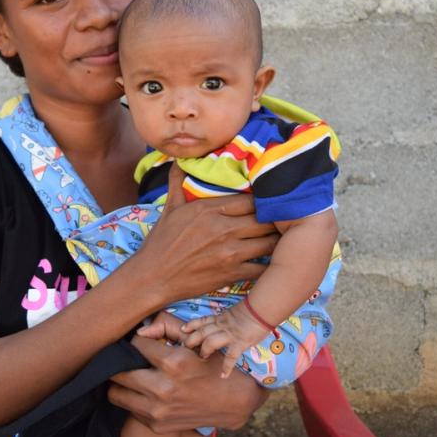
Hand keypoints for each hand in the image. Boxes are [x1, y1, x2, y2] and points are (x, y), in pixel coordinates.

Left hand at [109, 312, 267, 432]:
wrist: (232, 402)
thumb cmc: (212, 366)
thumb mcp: (194, 342)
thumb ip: (166, 327)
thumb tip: (138, 329)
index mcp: (173, 363)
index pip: (134, 345)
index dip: (135, 342)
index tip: (139, 343)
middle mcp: (163, 389)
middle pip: (117, 372)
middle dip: (120, 362)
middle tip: (125, 359)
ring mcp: (158, 411)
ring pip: (115, 394)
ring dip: (121, 383)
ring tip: (130, 377)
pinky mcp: (157, 426)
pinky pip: (129, 410)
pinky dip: (134, 400)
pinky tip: (146, 393)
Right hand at [130, 164, 277, 309]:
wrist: (152, 277)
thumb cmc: (161, 242)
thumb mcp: (169, 208)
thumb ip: (177, 181)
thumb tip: (177, 159)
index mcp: (209, 209)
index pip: (251, 199)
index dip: (264, 200)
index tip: (270, 202)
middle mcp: (222, 229)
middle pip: (265, 219)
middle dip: (276, 220)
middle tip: (284, 220)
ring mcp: (229, 252)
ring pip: (269, 242)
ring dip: (277, 241)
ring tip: (283, 239)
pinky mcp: (232, 274)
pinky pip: (263, 268)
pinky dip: (270, 265)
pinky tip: (273, 262)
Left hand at [180, 304, 270, 378]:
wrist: (263, 308)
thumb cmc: (255, 307)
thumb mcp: (238, 311)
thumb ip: (231, 318)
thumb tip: (231, 322)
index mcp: (221, 317)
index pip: (203, 321)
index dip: (191, 325)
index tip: (182, 330)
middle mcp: (222, 325)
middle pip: (202, 332)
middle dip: (192, 339)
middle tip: (184, 347)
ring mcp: (230, 334)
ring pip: (210, 342)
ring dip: (204, 350)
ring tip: (201, 358)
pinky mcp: (239, 342)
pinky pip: (231, 356)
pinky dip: (227, 367)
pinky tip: (223, 375)